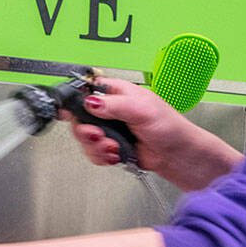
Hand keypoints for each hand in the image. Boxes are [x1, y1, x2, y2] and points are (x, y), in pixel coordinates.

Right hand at [61, 77, 244, 191]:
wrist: (176, 154)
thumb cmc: (169, 127)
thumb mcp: (140, 109)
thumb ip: (113, 105)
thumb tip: (91, 102)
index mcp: (117, 92)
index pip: (87, 90)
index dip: (75, 100)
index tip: (69, 112)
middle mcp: (110, 109)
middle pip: (80, 118)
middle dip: (87, 131)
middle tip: (98, 135)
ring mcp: (110, 128)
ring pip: (85, 138)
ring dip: (96, 147)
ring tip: (113, 147)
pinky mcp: (111, 146)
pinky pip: (94, 152)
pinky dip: (102, 156)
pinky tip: (115, 154)